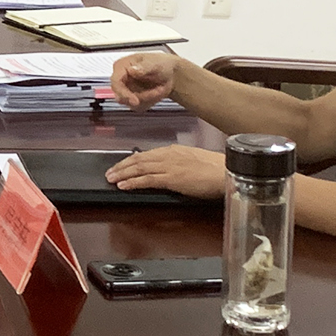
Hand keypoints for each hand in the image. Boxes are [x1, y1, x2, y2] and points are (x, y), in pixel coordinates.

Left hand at [106, 143, 223, 198]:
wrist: (226, 171)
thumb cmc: (216, 169)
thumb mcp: (194, 161)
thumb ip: (179, 163)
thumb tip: (170, 170)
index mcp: (174, 150)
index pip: (147, 154)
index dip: (131, 160)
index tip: (122, 165)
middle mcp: (169, 155)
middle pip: (139, 159)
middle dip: (122, 166)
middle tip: (109, 172)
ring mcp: (169, 166)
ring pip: (139, 168)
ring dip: (123, 174)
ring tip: (111, 179)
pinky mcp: (172, 178)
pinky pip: (147, 179)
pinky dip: (133, 182)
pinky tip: (123, 185)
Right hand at [107, 52, 181, 110]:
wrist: (169, 74)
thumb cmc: (160, 64)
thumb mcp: (155, 63)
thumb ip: (144, 67)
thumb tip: (132, 70)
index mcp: (121, 66)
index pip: (115, 82)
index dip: (123, 93)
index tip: (135, 101)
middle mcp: (120, 79)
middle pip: (121, 96)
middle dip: (141, 96)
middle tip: (157, 93)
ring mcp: (125, 91)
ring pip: (131, 104)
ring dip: (148, 98)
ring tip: (160, 89)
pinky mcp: (131, 100)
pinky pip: (138, 107)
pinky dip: (150, 102)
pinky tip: (156, 93)